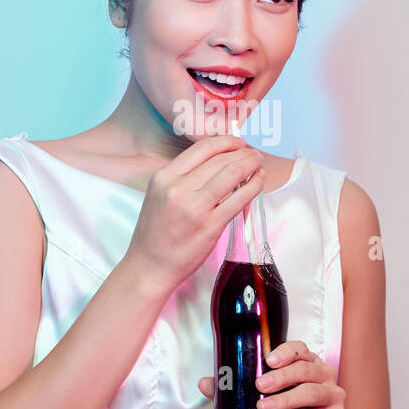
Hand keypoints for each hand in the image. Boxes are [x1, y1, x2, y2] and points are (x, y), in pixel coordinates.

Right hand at [124, 134, 264, 293]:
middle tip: (254, 154)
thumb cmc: (155, 233)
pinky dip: (253, 186)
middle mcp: (177, 189)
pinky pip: (238, 199)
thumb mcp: (158, 195)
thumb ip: (181, 177)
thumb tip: (215, 161)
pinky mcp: (210, 226)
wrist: (149, 266)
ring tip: (259, 164)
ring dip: (251, 165)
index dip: (226, 142)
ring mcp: (195, 208)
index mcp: (164, 178)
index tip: (238, 142)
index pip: (201, 149)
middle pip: (220, 160)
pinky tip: (259, 182)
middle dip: (243, 153)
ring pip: (232, 175)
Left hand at [198, 339, 345, 408]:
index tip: (268, 360)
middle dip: (281, 377)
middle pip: (305, 370)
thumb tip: (205, 383)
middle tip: (259, 386)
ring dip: (287, 400)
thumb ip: (236, 390)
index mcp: (307, 363)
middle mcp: (323, 375)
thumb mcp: (264, 400)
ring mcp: (333, 396)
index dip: (285, 352)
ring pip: (312, 393)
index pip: (299, 349)